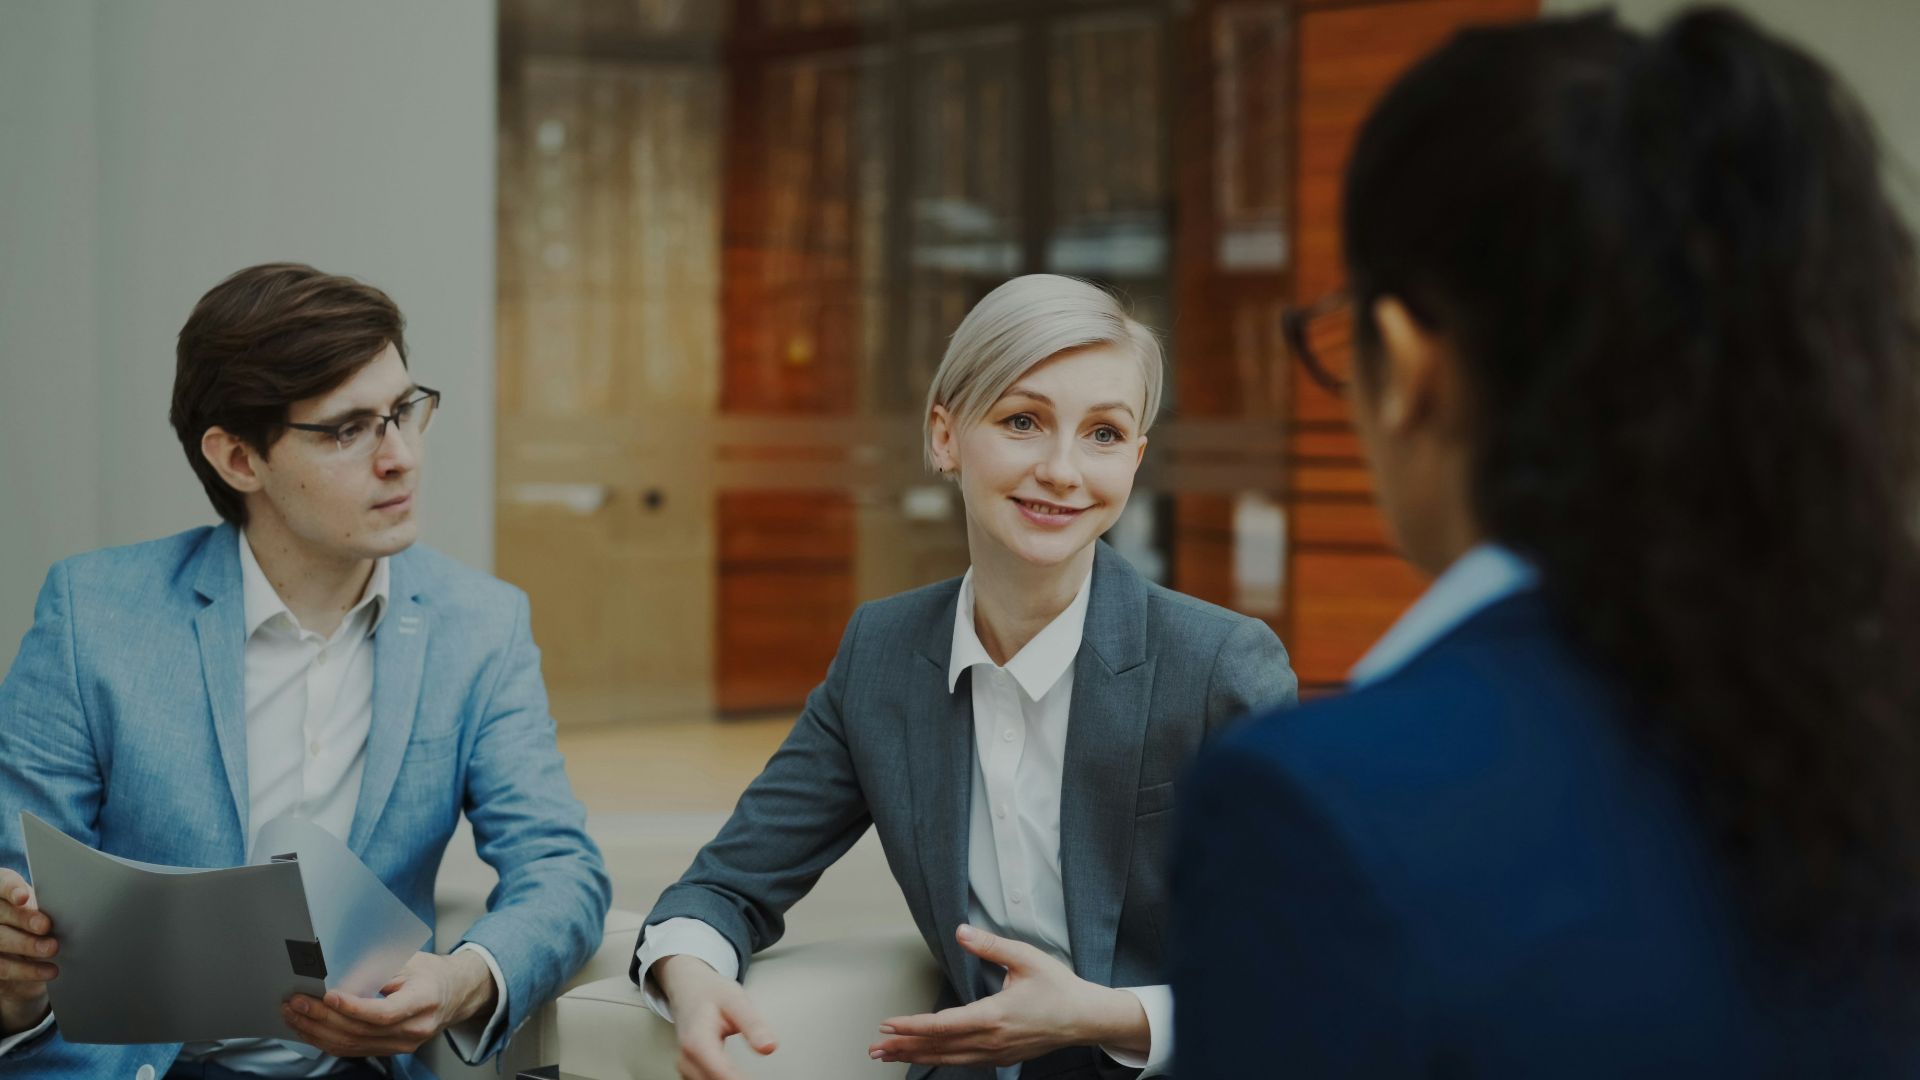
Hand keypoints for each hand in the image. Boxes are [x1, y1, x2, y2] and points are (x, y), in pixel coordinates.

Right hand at [0, 868, 55, 1037]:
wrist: (27, 958)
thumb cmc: (42, 922)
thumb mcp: (46, 909)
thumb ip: (51, 904)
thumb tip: (75, 903)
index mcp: (4, 893)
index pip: (3, 884)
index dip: (11, 889)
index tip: (23, 897)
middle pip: (2, 914)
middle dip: (25, 919)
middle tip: (46, 926)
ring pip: (0, 942)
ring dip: (27, 945)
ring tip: (52, 949)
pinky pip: (3, 968)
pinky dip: (27, 971)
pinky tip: (48, 971)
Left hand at [281, 950, 495, 1057]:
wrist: (454, 995)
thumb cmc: (431, 973)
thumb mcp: (411, 961)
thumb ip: (379, 968)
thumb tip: (339, 973)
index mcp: (424, 1001)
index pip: (384, 1013)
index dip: (353, 1007)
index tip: (328, 995)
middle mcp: (414, 1030)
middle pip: (360, 1031)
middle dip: (322, 1017)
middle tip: (297, 1002)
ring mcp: (401, 1045)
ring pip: (351, 1045)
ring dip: (316, 1031)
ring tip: (294, 1014)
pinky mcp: (389, 1051)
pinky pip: (352, 1050)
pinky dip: (325, 1039)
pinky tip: (308, 1028)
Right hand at [652, 953, 777, 1079]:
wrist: (689, 988)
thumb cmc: (711, 993)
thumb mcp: (736, 1000)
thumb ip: (753, 1025)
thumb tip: (769, 1047)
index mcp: (697, 1042)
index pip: (723, 1074)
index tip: (762, 1079)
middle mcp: (686, 1059)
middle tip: (763, 1077)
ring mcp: (685, 1067)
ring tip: (750, 1075)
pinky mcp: (689, 1070)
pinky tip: (737, 1077)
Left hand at [868, 924, 1147, 1067]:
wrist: (1086, 1018)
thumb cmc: (1059, 988)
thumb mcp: (1026, 958)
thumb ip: (990, 946)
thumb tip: (961, 931)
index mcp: (995, 1015)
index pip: (943, 1024)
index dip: (912, 1026)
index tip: (889, 1023)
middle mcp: (992, 1039)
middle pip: (938, 1047)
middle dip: (903, 1047)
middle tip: (874, 1047)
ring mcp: (996, 1052)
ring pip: (948, 1058)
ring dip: (916, 1056)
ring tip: (888, 1055)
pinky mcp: (1001, 1056)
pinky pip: (963, 1063)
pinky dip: (939, 1060)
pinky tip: (925, 1057)